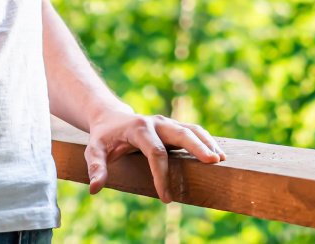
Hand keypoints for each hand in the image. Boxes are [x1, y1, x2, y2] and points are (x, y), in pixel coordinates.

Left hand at [83, 111, 226, 201]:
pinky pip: (193, 131)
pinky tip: (217, 154)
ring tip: (221, 159)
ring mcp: (167, 123)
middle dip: (198, 147)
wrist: (110, 117)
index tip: (166, 197)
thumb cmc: (104, 137)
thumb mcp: (94, 150)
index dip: (162, 175)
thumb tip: (96, 189)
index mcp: (139, 129)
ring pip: (192, 129)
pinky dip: (206, 141)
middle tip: (213, 162)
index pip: (155, 152)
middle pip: (181, 133)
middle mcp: (157, 123)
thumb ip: (96, 167)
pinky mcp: (173, 126)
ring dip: (207, 143)